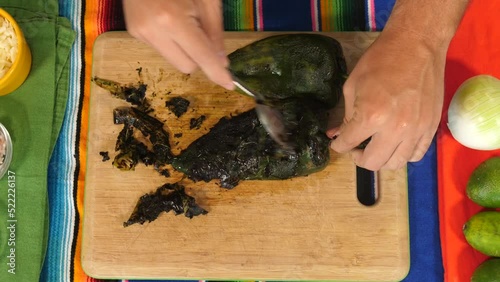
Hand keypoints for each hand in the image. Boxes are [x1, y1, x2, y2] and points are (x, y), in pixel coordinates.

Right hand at [122, 0, 233, 89]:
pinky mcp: (133, 31)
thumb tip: (221, 61)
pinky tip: (166, 18)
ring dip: (184, 49)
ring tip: (181, 20)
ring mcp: (140, 32)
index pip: (201, 57)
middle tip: (200, 30)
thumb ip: (214, 31)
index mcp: (173, 20)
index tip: (230, 85)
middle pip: (187, 66)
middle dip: (199, 56)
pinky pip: (160, 48)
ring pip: (173, 60)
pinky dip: (169, 41)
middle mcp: (153, 31)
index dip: (217, 73)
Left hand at [327, 29, 446, 169]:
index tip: (338, 143)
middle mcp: (395, 129)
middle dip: (357, 158)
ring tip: (374, 147)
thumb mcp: (353, 86)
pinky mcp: (431, 127)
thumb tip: (336, 135)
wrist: (417, 45)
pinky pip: (416, 154)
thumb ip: (346, 116)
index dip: (338, 146)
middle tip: (354, 148)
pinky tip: (394, 144)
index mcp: (371, 117)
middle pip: (373, 163)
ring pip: (395, 164)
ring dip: (381, 159)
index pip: (348, 144)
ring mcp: (416, 130)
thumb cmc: (380, 60)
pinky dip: (402, 155)